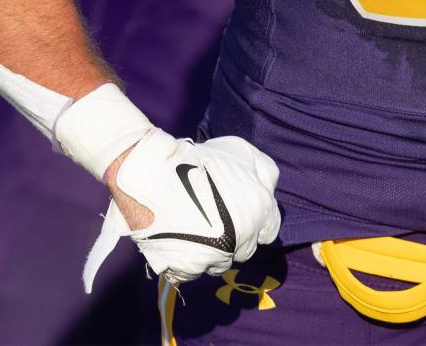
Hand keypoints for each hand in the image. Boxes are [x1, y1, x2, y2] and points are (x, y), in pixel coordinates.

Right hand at [83, 129, 280, 291]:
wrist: (156, 173)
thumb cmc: (200, 159)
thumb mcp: (243, 152)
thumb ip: (263, 174)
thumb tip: (268, 190)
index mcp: (260, 209)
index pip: (269, 230)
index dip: (257, 224)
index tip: (241, 219)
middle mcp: (243, 236)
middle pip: (244, 249)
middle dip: (234, 239)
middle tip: (214, 225)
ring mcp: (216, 255)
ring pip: (219, 263)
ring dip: (211, 253)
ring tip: (194, 233)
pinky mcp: (189, 268)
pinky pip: (193, 273)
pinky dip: (187, 263)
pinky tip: (180, 243)